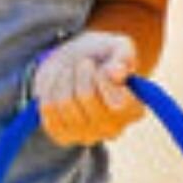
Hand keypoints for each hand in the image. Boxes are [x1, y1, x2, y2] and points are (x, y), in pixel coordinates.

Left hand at [32, 31, 143, 146]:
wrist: (73, 64)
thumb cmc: (101, 55)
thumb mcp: (117, 45)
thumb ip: (123, 55)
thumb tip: (117, 73)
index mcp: (134, 109)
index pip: (119, 104)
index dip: (105, 81)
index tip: (103, 67)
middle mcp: (114, 128)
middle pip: (87, 97)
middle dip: (81, 72)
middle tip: (84, 63)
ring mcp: (88, 136)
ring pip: (65, 103)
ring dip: (64, 78)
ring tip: (70, 72)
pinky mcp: (63, 137)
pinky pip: (48, 110)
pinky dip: (49, 90)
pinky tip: (58, 86)